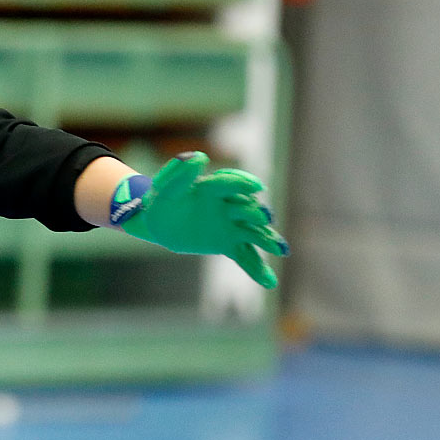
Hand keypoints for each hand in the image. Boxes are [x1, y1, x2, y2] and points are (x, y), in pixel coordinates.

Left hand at [123, 151, 288, 288]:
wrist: (157, 221)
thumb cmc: (162, 198)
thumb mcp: (165, 186)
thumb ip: (179, 172)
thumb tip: (198, 157)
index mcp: (213, 186)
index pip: (230, 183)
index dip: (243, 184)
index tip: (257, 187)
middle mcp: (228, 205)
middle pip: (247, 209)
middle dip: (256, 214)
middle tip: (265, 219)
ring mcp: (231, 225)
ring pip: (253, 233)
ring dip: (267, 240)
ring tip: (281, 250)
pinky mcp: (227, 244)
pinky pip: (245, 256)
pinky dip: (256, 269)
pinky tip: (269, 282)